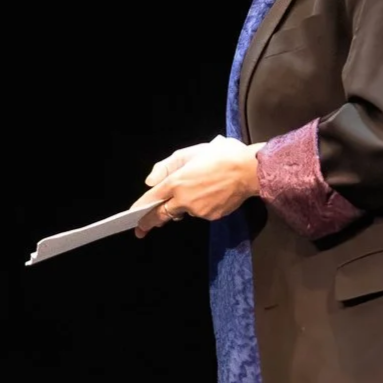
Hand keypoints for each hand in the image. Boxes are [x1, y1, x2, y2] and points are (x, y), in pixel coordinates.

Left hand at [134, 135, 262, 232]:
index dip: (141, 208)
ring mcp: (198, 211)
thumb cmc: (222, 156)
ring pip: (184, 211)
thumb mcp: (192, 152)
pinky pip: (200, 212)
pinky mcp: (211, 216)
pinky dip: (201, 205)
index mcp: (176, 182)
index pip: (152, 199)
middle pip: (162, 214)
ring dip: (184, 204)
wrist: (250, 170)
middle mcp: (184, 200)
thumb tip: (150, 182)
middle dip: (150, 223)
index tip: (133, 217)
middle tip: (141, 230)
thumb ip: (167, 166)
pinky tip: (211, 193)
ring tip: (199, 187)